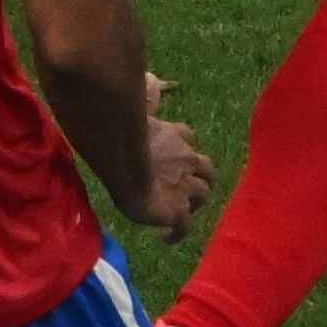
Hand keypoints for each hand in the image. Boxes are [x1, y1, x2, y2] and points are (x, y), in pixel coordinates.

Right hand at [126, 116, 212, 240]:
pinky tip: (165, 238)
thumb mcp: (130, 115)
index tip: (175, 153)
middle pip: (205, 166)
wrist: (125, 167)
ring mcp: (185, 185)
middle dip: (200, 175)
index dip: (183, 146)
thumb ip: (134, 111)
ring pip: (203, 193)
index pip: (186, 137)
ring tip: (182, 210)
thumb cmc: (121, 136)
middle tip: (186, 185)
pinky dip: (176, 232)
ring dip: (195, 200)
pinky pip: (184, 226)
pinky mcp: (179, 210)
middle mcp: (185, 158)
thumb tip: (130, 89)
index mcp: (172, 135)